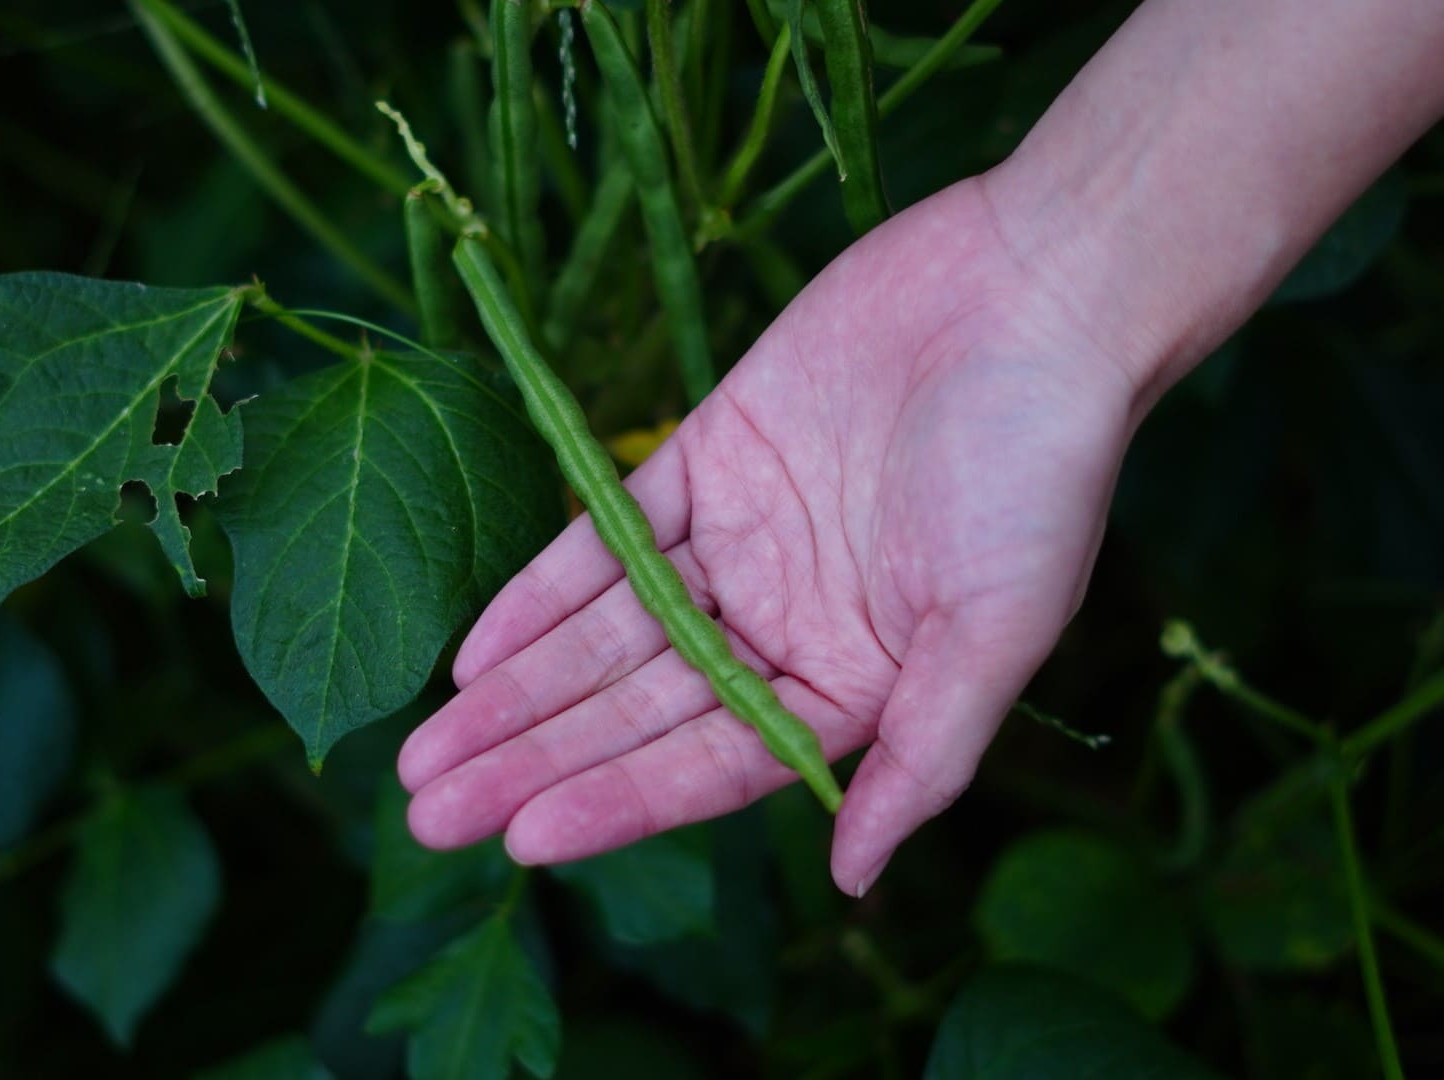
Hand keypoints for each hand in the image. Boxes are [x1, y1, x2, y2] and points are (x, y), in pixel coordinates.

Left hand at [397, 177, 1142, 894]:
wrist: (1032, 292)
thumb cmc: (1040, 472)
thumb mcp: (997, 634)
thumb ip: (924, 758)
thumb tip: (853, 882)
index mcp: (853, 683)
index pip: (711, 764)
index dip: (615, 801)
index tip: (522, 839)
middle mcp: (784, 624)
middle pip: (637, 709)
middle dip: (533, 761)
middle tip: (429, 816)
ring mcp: (740, 541)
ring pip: (606, 630)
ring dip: (516, 687)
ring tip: (425, 752)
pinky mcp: (711, 454)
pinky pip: (608, 533)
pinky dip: (541, 587)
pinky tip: (475, 648)